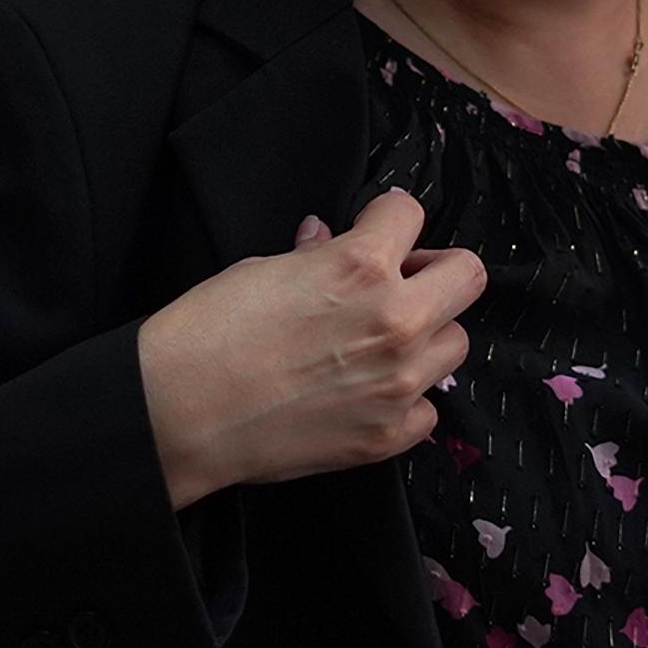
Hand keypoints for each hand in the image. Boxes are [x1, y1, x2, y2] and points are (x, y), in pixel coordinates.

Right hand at [135, 188, 486, 509]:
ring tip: (380, 345)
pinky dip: (405, 401)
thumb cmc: (206, 335)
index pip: (411, 213)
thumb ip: (312, 255)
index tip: (376, 231)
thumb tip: (326, 238)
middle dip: (436, 272)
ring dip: (427, 337)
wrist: (178, 414)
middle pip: (468, 276)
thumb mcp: (259, 270)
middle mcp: (396, 320)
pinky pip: (428, 409)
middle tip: (402, 283)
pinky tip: (366, 396)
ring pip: (456, 343)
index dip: (388, 219)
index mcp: (361, 265)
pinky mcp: (390, 435)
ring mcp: (400, 383)